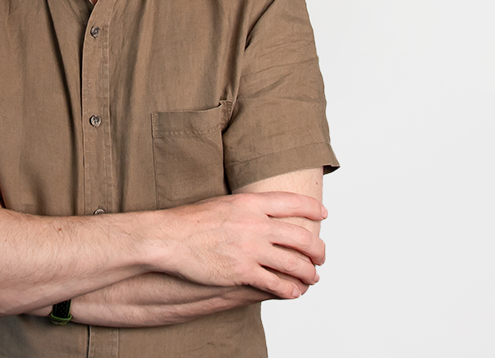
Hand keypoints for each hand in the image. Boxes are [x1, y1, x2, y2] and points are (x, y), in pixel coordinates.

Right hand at [158, 192, 326, 299]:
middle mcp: (255, 224)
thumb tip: (264, 210)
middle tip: (322, 255)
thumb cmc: (192, 220)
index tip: (324, 214)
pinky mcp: (242, 272)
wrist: (171, 238)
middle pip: (300, 235)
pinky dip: (289, 289)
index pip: (292, 202)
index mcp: (251, 203)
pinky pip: (275, 283)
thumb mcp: (225, 203)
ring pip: (293, 262)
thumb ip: (248, 207)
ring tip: (313, 277)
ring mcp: (250, 249)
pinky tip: (294, 292)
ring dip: (308, 272)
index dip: (312, 208)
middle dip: (317, 248)